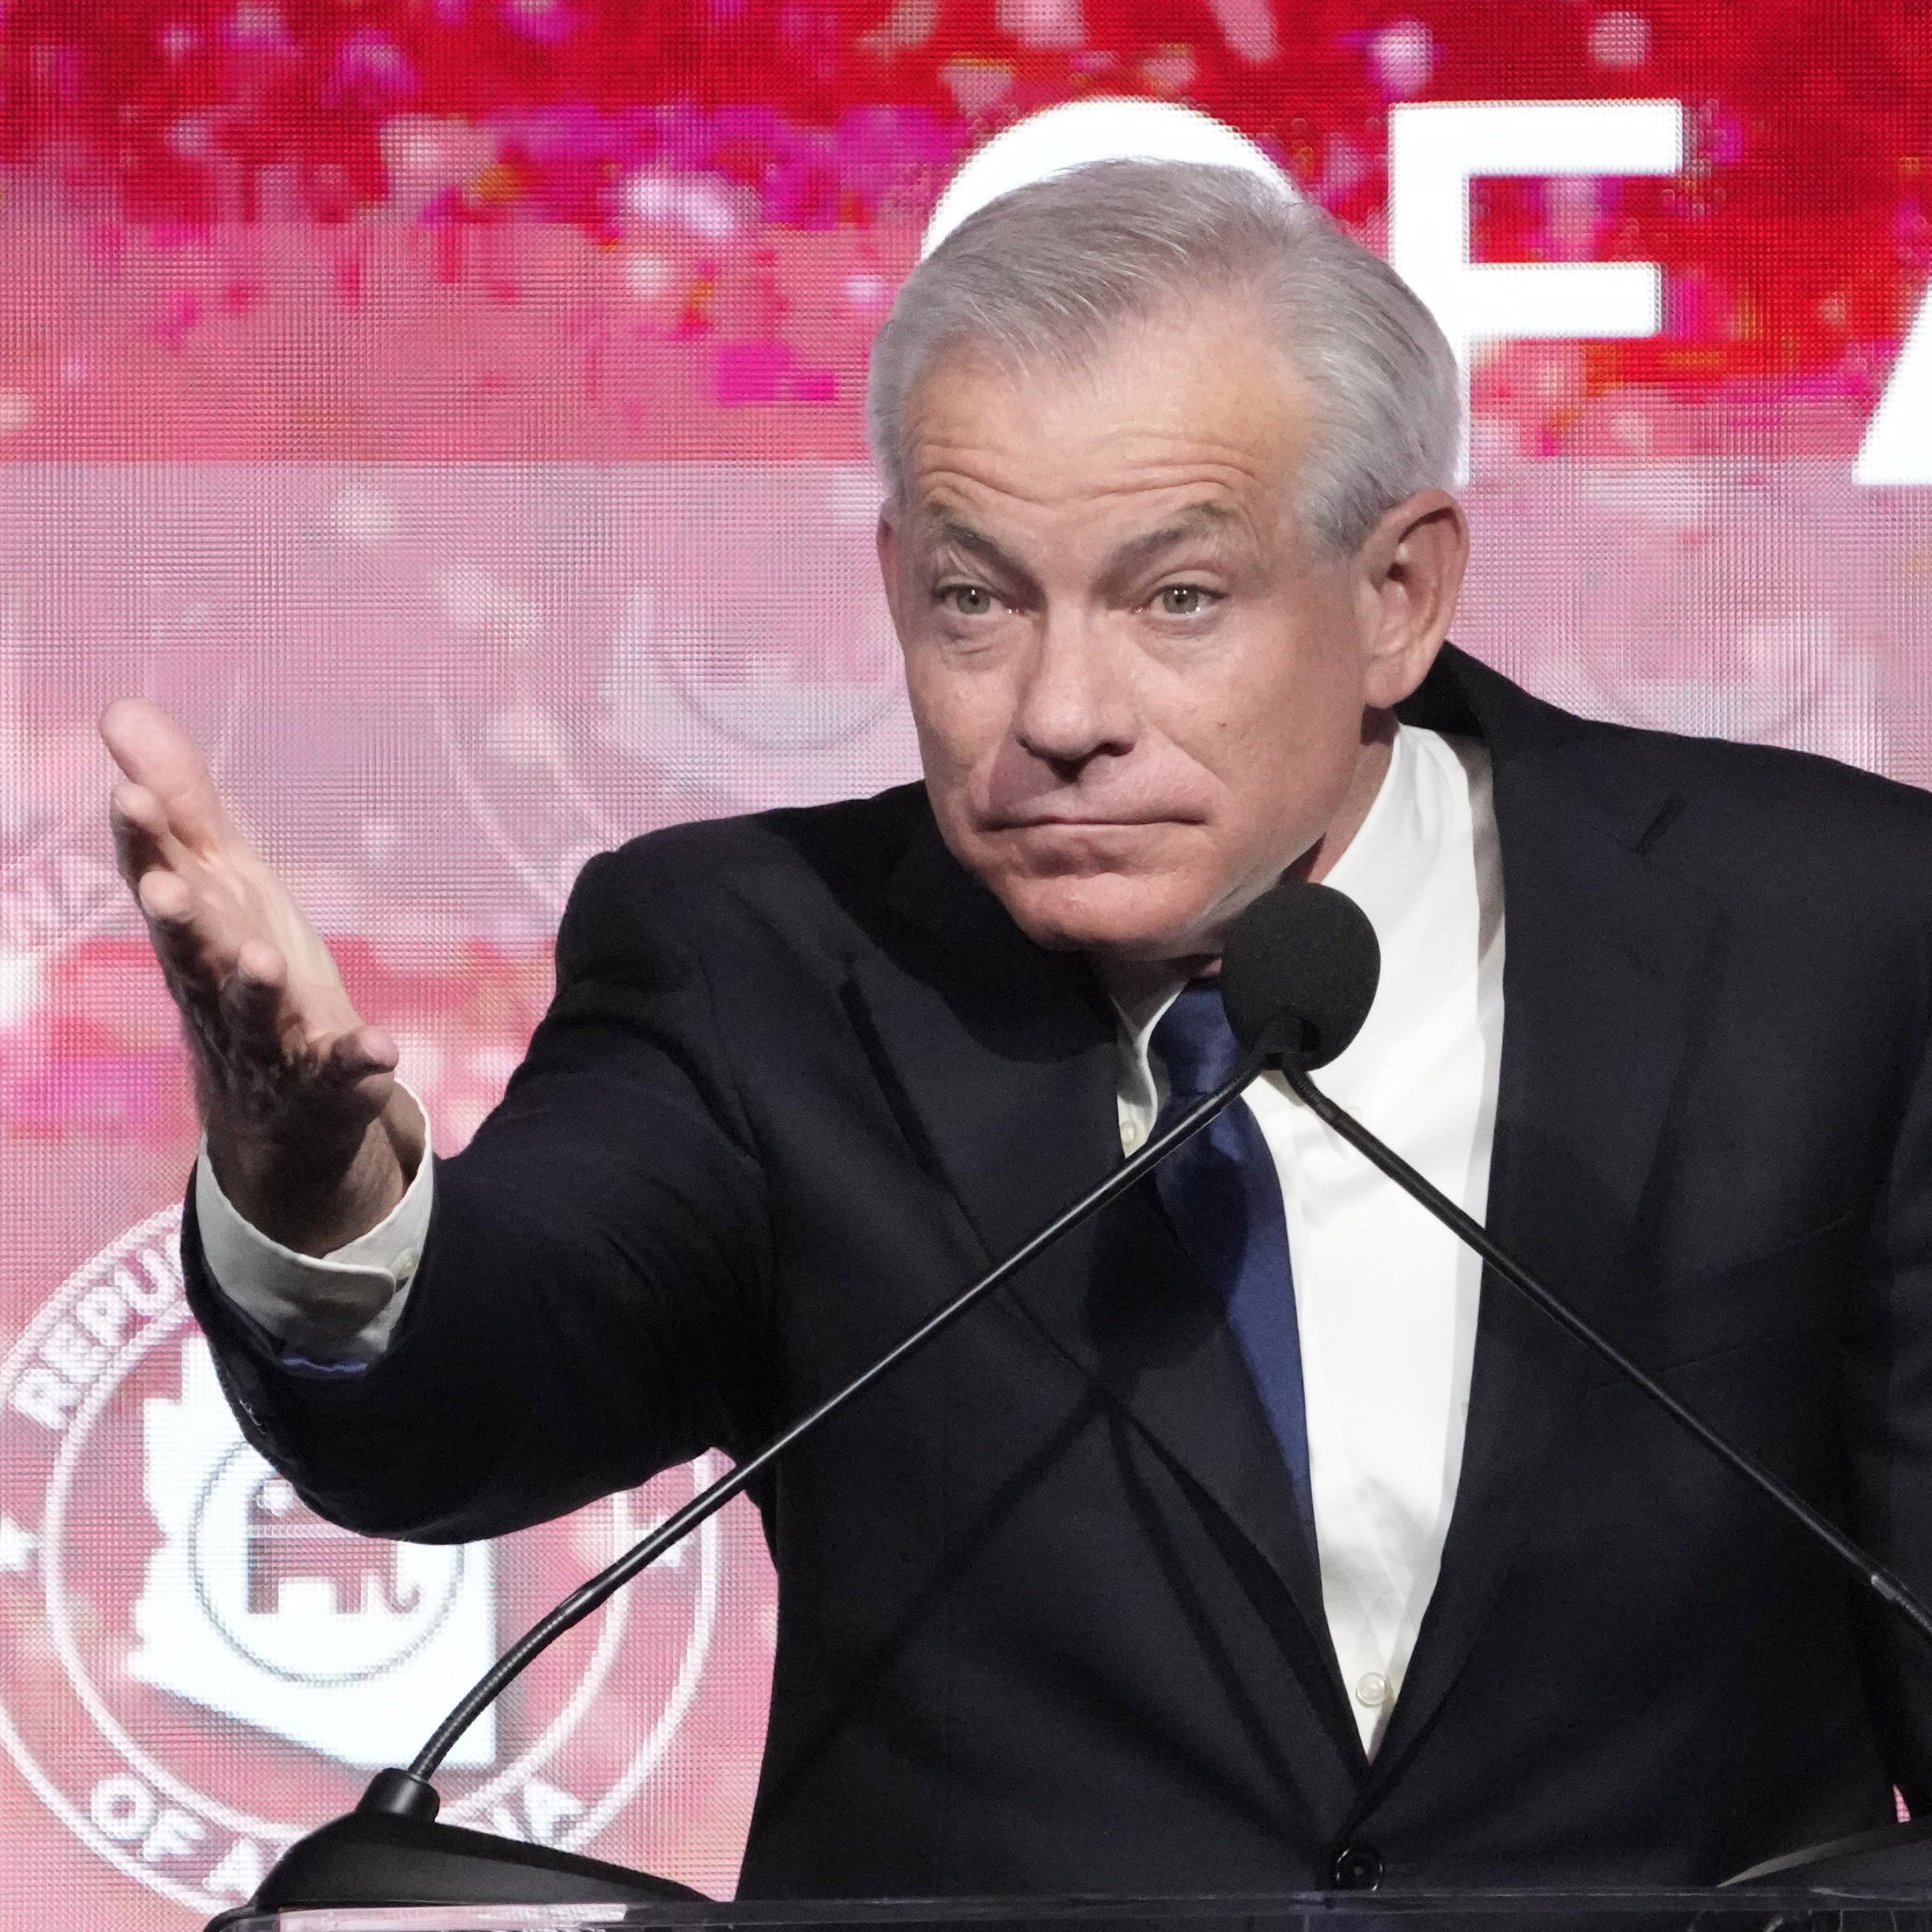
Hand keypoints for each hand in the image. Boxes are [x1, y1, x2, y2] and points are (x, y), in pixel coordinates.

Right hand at [100, 699, 420, 1253]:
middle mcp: (216, 987)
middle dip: (180, 921)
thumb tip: (119, 709)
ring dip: (255, 989)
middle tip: (169, 891)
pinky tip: (381, 1049)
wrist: (276, 1105)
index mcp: (195, 930)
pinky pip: (339, 1073)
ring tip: (263, 962)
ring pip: (252, 1016)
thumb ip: (182, 805)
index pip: (160, 880)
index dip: (144, 842)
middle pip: (190, 953)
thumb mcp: (221, 882)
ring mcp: (268, 1041)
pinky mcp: (324, 1083)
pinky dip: (358, 1062)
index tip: (129, 796)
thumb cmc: (240, 967)